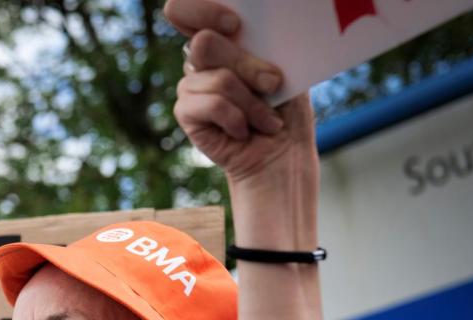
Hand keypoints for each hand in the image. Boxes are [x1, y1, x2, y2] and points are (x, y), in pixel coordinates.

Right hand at [166, 0, 315, 184]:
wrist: (281, 152)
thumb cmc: (286, 107)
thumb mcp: (284, 67)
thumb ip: (263, 44)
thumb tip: (250, 29)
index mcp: (222, 36)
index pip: (186, 9)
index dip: (203, 10)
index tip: (234, 24)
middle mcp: (201, 58)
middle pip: (205, 43)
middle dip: (247, 65)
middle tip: (273, 84)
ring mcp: (191, 85)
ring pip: (218, 78)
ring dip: (252, 102)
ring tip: (267, 120)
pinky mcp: (186, 112)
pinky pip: (213, 104)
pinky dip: (237, 119)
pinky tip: (244, 131)